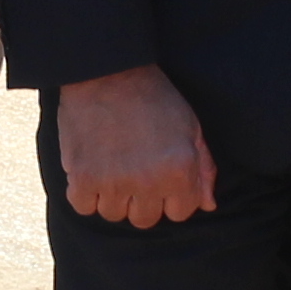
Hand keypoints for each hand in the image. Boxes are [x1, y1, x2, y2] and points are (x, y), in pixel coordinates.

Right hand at [57, 63, 217, 228]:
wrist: (107, 71)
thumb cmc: (153, 97)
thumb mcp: (190, 127)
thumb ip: (202, 169)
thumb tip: (208, 205)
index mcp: (180, 169)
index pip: (180, 212)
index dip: (171, 195)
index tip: (159, 176)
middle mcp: (149, 181)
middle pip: (146, 219)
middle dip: (142, 200)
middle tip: (133, 170)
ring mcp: (114, 181)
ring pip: (114, 214)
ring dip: (113, 196)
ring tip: (111, 166)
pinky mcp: (82, 176)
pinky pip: (84, 206)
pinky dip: (85, 193)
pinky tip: (91, 170)